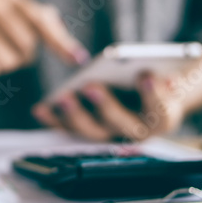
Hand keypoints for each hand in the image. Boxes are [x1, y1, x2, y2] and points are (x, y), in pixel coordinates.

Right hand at [0, 0, 89, 82]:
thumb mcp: (20, 20)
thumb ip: (48, 28)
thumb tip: (77, 54)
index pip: (39, 20)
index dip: (59, 41)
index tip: (76, 58)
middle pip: (25, 42)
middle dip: (25, 54)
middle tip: (13, 50)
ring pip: (8, 60)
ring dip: (6, 64)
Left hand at [32, 73, 184, 141]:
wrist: (145, 92)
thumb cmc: (153, 78)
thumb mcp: (160, 71)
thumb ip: (156, 72)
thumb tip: (147, 68)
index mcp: (161, 118)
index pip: (161, 113)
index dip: (153, 95)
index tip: (146, 74)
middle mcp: (135, 132)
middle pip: (121, 125)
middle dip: (106, 105)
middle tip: (91, 87)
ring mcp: (109, 134)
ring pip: (91, 131)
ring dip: (75, 115)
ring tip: (63, 97)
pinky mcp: (86, 131)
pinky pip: (67, 130)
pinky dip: (52, 120)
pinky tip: (40, 108)